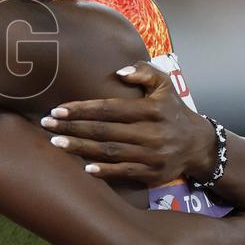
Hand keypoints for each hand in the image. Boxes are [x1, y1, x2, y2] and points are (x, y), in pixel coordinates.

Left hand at [41, 61, 216, 183]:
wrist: (198, 145)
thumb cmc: (173, 110)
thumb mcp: (166, 84)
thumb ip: (144, 72)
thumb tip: (119, 72)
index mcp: (150, 109)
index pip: (109, 109)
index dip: (82, 109)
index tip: (58, 109)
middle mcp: (151, 132)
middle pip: (104, 130)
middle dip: (73, 127)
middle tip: (46, 124)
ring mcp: (151, 154)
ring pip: (109, 151)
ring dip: (80, 148)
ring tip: (56, 142)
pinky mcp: (152, 172)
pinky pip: (124, 172)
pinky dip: (104, 171)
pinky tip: (84, 168)